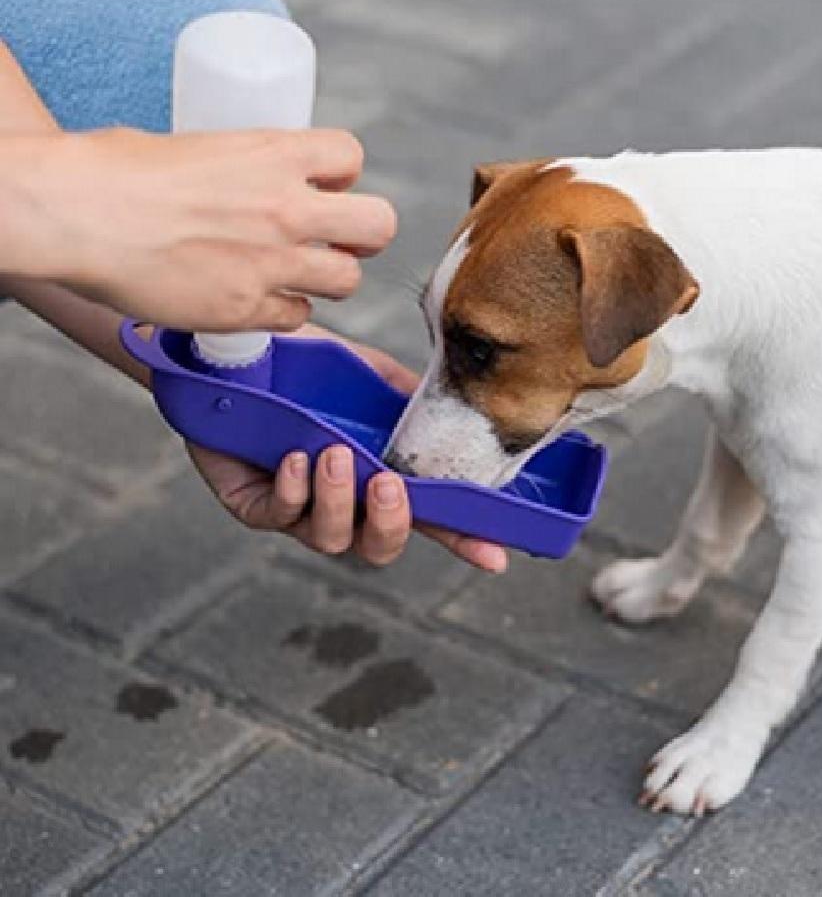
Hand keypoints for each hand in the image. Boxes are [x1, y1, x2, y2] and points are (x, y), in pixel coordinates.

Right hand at [0, 126, 394, 330]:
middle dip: (365, 233)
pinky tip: (260, 299)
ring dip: (330, 277)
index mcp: (273, 154)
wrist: (74, 215)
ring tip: (297, 272)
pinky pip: (299, 317)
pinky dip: (285, 310)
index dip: (344, 173)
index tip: (328, 184)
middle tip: (341, 239)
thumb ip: (241, 166)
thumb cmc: (114, 172)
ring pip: (349, 280)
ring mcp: (272, 263)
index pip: (350, 156)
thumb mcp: (195, 146)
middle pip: (380, 224)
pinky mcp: (246, 308)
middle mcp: (287, 209)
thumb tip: (251, 181)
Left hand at [186, 326, 507, 572]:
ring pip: (329, 539)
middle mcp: (342, 502)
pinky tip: (295, 459)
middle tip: (387, 485)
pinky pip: (278, 516)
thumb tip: (456, 414)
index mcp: (378, 477)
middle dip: (390, 524)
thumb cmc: (308, 367)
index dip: (461, 540)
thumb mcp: (371, 376)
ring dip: (338, 500)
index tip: (494, 556)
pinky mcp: (252, 504)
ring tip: (334, 454)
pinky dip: (294, 491)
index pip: (428, 517)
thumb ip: (411, 402)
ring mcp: (297, 509)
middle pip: (378, 548)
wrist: (242, 350)